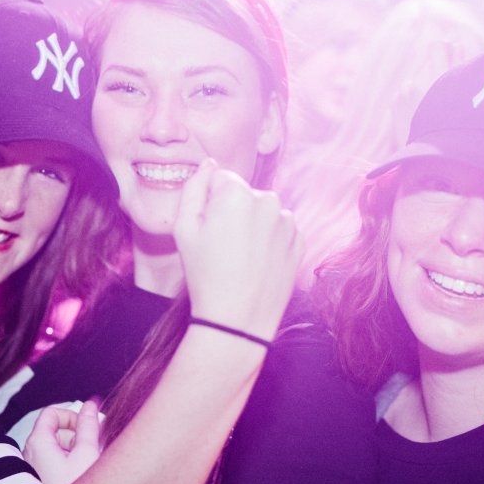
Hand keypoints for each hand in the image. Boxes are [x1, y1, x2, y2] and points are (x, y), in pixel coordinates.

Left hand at [23, 401, 101, 483]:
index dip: (72, 415)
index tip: (89, 426)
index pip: (52, 413)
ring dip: (75, 451)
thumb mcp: (87, 454)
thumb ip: (89, 426)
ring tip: (90, 464)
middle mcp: (31, 454)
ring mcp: (34, 469)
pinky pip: (54, 464)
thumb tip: (91, 406)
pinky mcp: (40, 482)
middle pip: (55, 431)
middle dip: (77, 435)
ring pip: (56, 449)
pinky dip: (69, 464)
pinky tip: (82, 477)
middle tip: (95, 446)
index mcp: (38, 442)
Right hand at [175, 160, 302, 340]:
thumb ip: (193, 188)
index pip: (220, 179)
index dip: (209, 203)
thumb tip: (208, 164)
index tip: (207, 229)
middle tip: (222, 246)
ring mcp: (288, 222)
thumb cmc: (205, 274)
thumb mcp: (184, 229)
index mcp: (237, 192)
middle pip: (244, 194)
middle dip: (233, 211)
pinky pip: (280, 230)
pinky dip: (269, 241)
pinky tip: (257, 263)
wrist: (238, 319)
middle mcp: (268, 200)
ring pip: (263, 212)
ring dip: (253, 225)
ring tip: (240, 257)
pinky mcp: (300, 242)